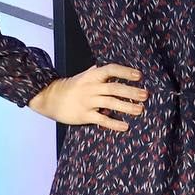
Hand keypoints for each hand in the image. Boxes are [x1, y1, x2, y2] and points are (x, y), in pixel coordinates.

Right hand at [27, 63, 148, 128]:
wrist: (49, 98)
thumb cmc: (70, 87)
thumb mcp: (83, 76)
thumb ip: (97, 72)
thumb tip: (110, 68)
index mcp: (92, 76)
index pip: (111, 70)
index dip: (125, 72)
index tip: (139, 76)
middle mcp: (91, 87)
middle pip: (114, 88)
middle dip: (131, 91)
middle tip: (145, 95)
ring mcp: (87, 101)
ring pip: (110, 103)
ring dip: (126, 107)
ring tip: (140, 110)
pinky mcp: (84, 115)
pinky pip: (101, 119)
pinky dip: (114, 123)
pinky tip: (125, 126)